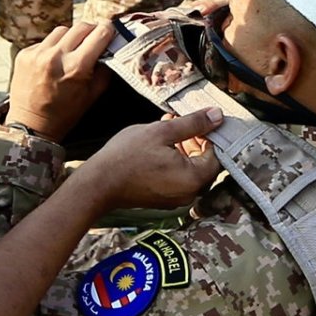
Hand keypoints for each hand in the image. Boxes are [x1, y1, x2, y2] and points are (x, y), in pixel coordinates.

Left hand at [7, 19, 114, 139]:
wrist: (31, 125)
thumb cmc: (64, 114)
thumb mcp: (92, 95)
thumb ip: (105, 70)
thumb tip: (110, 48)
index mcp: (76, 66)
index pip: (99, 33)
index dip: (108, 30)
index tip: (110, 31)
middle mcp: (56, 56)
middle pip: (81, 27)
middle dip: (91, 31)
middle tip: (94, 39)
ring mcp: (37, 53)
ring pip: (62, 30)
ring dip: (71, 37)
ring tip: (71, 51)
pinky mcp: (25, 54)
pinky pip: (45, 41)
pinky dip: (53, 47)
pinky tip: (53, 61)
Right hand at [72, 107, 223, 210]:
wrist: (98, 184)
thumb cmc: (126, 157)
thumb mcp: (162, 131)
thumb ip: (193, 124)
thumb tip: (217, 116)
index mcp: (194, 178)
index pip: (217, 155)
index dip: (210, 135)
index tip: (198, 121)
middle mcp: (189, 193)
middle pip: (205, 164)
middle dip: (196, 140)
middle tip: (182, 123)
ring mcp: (175, 199)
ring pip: (190, 170)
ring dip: (184, 148)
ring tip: (168, 129)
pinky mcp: (163, 199)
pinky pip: (177, 178)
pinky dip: (174, 161)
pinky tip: (159, 146)